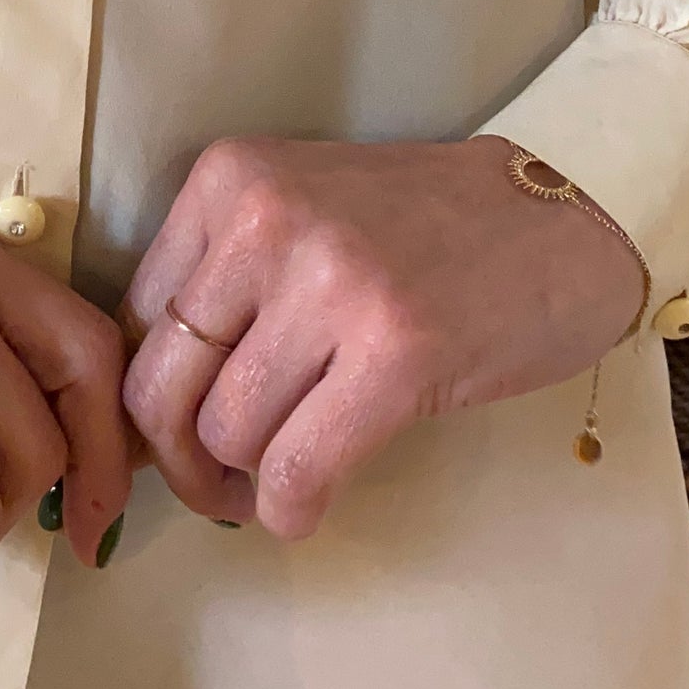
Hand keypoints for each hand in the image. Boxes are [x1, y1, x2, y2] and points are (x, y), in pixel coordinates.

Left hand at [120, 135, 643, 537]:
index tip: (178, 435)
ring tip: (278, 481)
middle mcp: (267, 219)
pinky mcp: (395, 354)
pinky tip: (309, 504)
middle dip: (177, 461)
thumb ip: (222, 283)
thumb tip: (144, 409)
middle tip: (216, 485)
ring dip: (241, 487)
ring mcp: (333, 284)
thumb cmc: (419, 227)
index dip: (147, 398)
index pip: (135, 319)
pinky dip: (290, 510)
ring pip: (225, 435)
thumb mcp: (297, 213)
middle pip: (161, 385)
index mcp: (230, 178)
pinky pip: (297, 471)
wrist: (554, 219)